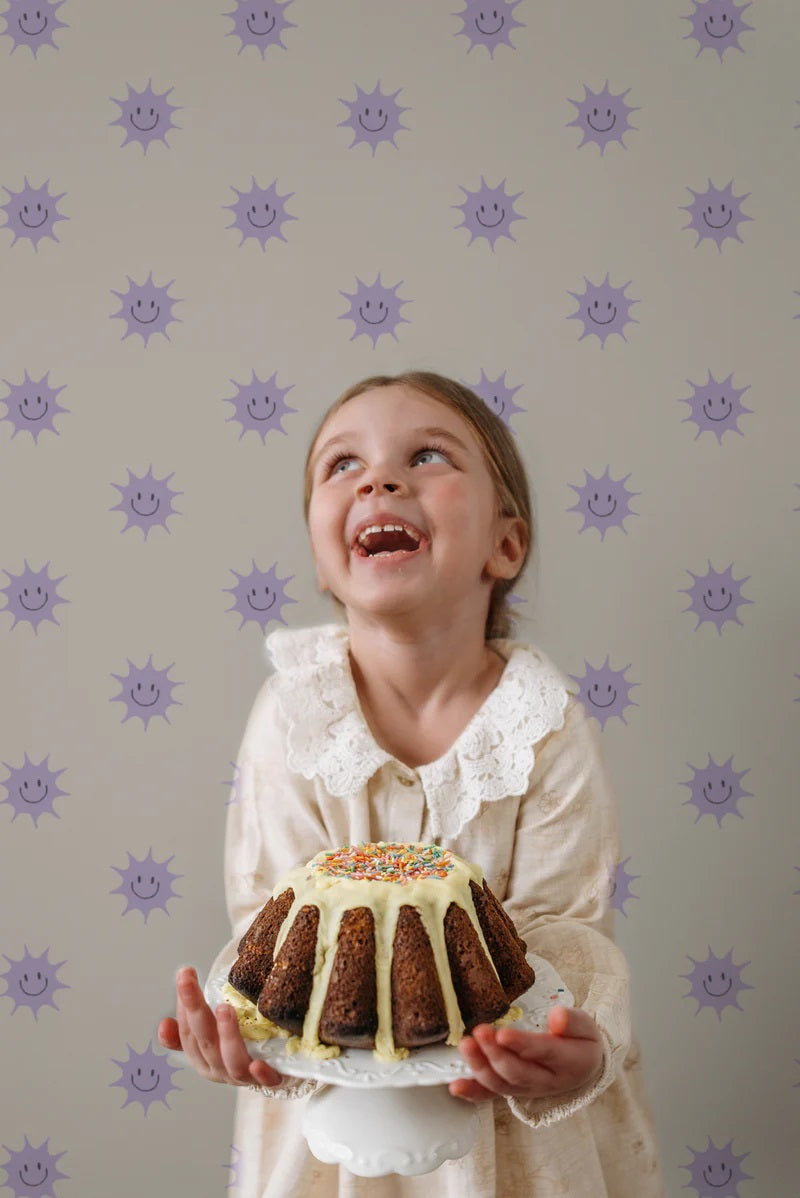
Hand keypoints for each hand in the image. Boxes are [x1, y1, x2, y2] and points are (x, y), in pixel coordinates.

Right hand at [157, 966, 282, 1088]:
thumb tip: (164, 1024)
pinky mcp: (271, 1081)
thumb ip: (189, 1029)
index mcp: (202, 1058)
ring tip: (225, 1008)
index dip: (184, 1005)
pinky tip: (258, 1064)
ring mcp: (244, 1077)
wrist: (274, 1072)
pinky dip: (261, 1074)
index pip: (187, 1032)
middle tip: (189, 980)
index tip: (185, 974)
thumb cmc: (237, 1047)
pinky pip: (267, 1081)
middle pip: (205, 1041)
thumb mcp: (210, 1036)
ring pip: (232, 1061)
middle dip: (195, 1009)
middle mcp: (219, 1069)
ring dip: (227, 1035)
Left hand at [449, 1005, 602, 1102]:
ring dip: (480, 1067)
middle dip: (495, 1053)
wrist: (583, 1065)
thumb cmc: (581, 1041)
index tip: (503, 1033)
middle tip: (479, 1032)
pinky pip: (491, 1094)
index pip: (542, 1052)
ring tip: (466, 1046)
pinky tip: (455, 1086)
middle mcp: (546, 1081)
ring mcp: (527, 1089)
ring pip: (501, 1084)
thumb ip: (573, 1020)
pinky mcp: (512, 1089)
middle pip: (517, 1072)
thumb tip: (557, 1017)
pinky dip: (472, 1092)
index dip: (522, 1045)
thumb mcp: (586, 1026)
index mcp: (568, 1062)